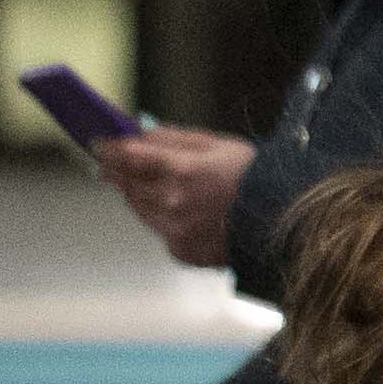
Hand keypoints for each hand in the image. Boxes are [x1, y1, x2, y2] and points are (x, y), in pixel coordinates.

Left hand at [96, 127, 255, 265]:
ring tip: (162, 187)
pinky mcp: (181, 251)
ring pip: (139, 209)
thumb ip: (172, 138)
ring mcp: (175, 230)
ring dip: (141, 196)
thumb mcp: (217, 144)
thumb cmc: (256, 177)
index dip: (108, 148)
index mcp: (180, 171)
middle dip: (121, 172)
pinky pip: (160, 231)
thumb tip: (137, 133)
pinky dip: (164, 219)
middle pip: (127, 185)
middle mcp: (172, 203)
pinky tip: (186, 213)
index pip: (127, 156)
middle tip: (117, 163)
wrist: (284, 220)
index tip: (98, 143)